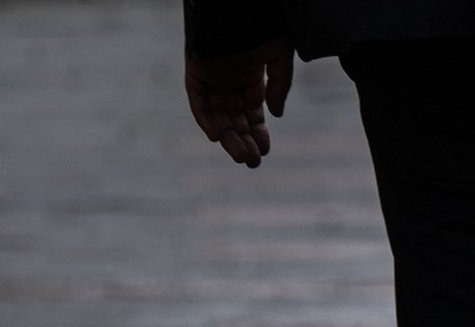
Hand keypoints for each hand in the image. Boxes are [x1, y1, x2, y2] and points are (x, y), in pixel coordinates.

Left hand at [185, 38, 293, 167]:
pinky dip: (205, 119)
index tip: (264, 151)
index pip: (251, 112)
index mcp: (250, 76)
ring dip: (228, 136)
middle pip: (234, 118)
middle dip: (243, 140)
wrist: (237, 7)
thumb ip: (278, 86)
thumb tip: (275, 115)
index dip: (257, 132)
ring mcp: (211, 76)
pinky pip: (198, 101)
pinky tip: (217, 137)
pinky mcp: (195, 72)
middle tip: (252, 163)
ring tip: (241, 157)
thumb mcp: (279, 57)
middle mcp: (229, 79)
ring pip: (218, 114)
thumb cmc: (263, 25)